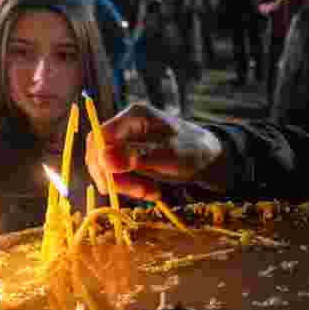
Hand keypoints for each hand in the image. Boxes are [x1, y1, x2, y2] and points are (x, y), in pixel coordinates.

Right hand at [85, 102, 226, 201]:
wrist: (209, 158)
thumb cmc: (194, 150)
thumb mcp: (169, 155)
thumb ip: (137, 156)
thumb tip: (103, 158)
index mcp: (134, 116)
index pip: (99, 137)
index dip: (99, 162)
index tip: (110, 185)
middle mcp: (126, 127)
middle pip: (100, 153)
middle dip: (115, 177)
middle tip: (139, 192)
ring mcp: (127, 142)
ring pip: (109, 168)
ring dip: (126, 185)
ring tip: (151, 193)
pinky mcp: (130, 157)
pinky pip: (120, 175)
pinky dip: (132, 187)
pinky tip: (152, 191)